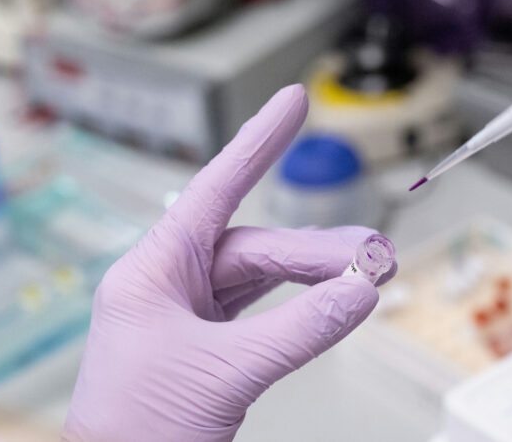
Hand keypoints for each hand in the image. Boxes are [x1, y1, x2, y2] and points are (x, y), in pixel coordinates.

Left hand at [62, 85, 391, 441]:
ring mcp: (187, 317)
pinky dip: (299, 307)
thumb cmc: (134, 433)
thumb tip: (359, 290)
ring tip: (369, 275)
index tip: (291, 102)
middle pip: (255, 247)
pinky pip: (260, 311)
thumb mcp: (225, 373)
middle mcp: (168, 286)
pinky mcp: (205, 348)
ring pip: (261, 278)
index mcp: (151, 272)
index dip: (257, 142)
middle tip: (377, 257)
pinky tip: (331, 300)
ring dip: (315, 276)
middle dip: (319, 250)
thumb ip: (299, 329)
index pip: (213, 190)